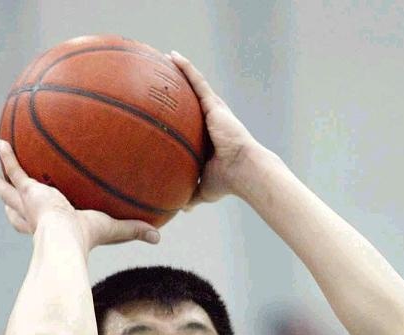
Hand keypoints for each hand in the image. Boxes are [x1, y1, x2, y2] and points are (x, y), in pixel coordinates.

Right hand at [0, 140, 159, 250]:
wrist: (65, 238)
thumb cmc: (86, 239)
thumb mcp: (113, 230)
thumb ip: (134, 229)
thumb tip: (159, 237)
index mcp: (52, 228)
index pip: (42, 226)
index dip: (37, 222)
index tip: (37, 214)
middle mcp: (36, 218)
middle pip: (18, 213)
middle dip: (12, 205)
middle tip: (7, 195)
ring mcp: (28, 204)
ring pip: (9, 193)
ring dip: (0, 185)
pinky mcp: (27, 191)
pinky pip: (15, 169)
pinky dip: (8, 156)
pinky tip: (2, 140)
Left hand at [169, 51, 260, 207]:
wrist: (243, 171)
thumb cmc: (228, 182)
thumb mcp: (204, 188)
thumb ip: (191, 194)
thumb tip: (181, 208)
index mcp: (207, 137)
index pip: (190, 122)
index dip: (179, 113)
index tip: (165, 107)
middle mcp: (210, 120)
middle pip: (191, 99)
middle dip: (178, 87)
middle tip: (161, 77)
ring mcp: (212, 110)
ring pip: (193, 85)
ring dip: (180, 71)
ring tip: (164, 58)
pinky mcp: (214, 105)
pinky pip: (197, 82)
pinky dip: (186, 69)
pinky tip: (173, 57)